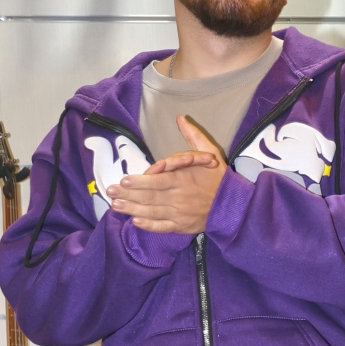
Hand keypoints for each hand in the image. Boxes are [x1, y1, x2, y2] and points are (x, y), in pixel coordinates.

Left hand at [106, 116, 227, 233]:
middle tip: (110, 192)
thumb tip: (180, 118)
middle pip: (150, 196)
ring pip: (152, 212)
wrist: (233, 206)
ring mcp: (179, 214)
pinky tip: (136, 222)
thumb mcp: (210, 152)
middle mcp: (179, 197)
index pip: (158, 181)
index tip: (125, 179)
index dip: (141, 181)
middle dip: (128, 194)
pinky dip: (149, 225)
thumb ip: (193, 136)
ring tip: (116, 205)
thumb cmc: (219, 178)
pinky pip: (162, 227)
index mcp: (184, 179)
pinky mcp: (181, 226)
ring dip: (133, 209)